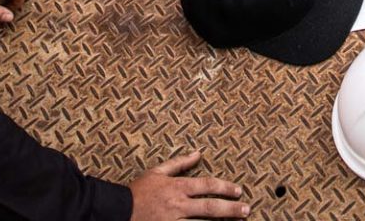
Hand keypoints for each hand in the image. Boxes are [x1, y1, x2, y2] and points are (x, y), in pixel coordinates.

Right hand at [129, 152, 248, 220]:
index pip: (207, 186)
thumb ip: (179, 163)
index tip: (238, 190)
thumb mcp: (157, 172)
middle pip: (210, 208)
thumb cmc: (137, 192)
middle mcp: (178, 205)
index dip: (225, 188)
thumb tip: (198, 153)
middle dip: (231, 209)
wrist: (117, 211)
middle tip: (247, 209)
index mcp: (177, 187)